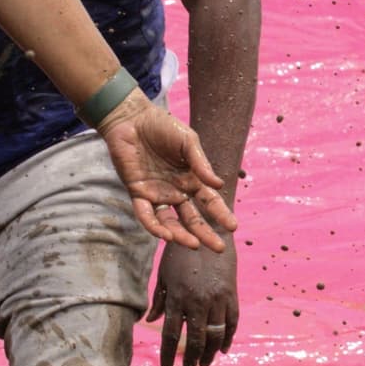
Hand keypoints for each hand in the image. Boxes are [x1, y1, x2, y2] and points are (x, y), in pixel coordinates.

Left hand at [98, 97, 234, 250]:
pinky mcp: (137, 193)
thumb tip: (219, 184)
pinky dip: (155, 227)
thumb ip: (201, 163)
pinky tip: (166, 235)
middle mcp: (175, 191)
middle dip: (205, 233)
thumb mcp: (188, 142)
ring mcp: (156, 194)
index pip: (209, 201)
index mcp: (191, 179)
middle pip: (192, 218)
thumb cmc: (162, 126)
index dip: (221, 214)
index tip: (232, 226)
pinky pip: (146, 215)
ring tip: (194, 244)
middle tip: (219, 247)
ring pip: (170, 222)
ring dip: (181, 235)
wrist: (131, 118)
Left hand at [151, 242, 240, 365]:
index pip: (172, 335)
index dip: (169, 355)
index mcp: (177, 297)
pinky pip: (232, 322)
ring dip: (210, 354)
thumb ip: (159, 299)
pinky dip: (228, 337)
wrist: (209, 230)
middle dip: (191, 359)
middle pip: (195, 340)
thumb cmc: (181, 251)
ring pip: (215, 335)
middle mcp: (197, 301)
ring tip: (205, 364)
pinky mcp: (231, 294)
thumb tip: (151, 321)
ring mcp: (217, 299)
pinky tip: (223, 349)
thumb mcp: (164, 274)